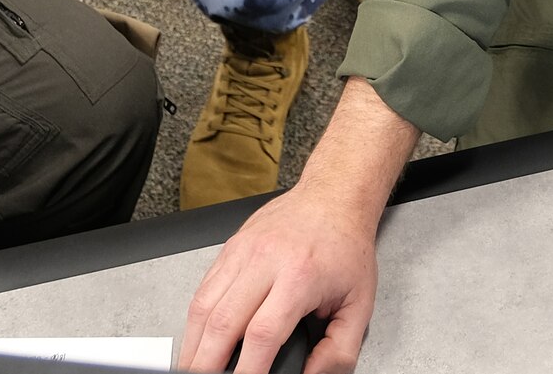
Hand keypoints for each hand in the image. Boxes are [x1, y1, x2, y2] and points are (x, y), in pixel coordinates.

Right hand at [180, 181, 376, 373]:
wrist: (334, 196)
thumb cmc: (346, 247)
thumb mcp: (359, 304)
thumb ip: (338, 351)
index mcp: (299, 276)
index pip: (262, 334)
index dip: (247, 370)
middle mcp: (265, 260)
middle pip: (222, 322)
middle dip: (207, 362)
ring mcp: (243, 250)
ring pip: (204, 304)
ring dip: (194, 343)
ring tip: (193, 367)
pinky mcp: (231, 246)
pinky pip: (204, 286)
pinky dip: (196, 318)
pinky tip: (198, 337)